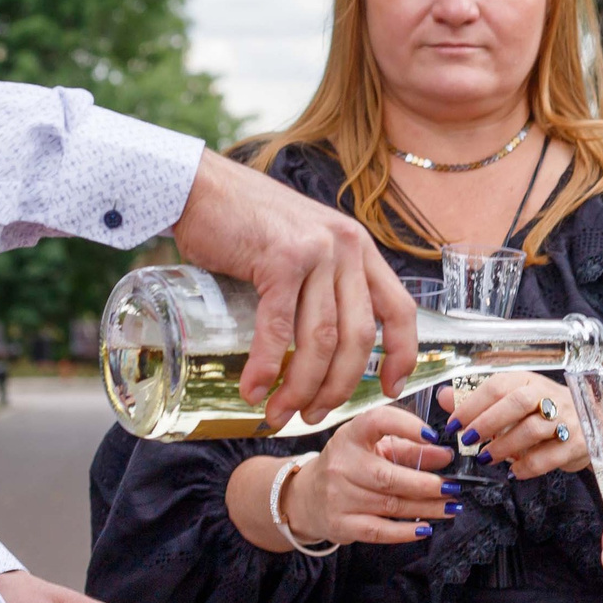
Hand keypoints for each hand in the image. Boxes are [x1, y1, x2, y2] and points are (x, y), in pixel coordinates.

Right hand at [169, 148, 418, 428]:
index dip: (401, 354)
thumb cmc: (245, 222)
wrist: (201, 186)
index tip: (390, 389)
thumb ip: (319, 283)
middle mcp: (347, 248)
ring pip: (322, 338)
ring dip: (302, 386)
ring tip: (280, 413)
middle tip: (312, 415)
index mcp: (358, 248)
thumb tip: (319, 346)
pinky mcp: (280, 259)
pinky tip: (256, 390)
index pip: (399, 308)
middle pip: (357, 336)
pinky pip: (279, 326)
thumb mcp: (302, 246)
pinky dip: (268, 365)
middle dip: (337, 387)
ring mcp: (315, 251)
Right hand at [272, 405, 459, 545]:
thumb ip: (411, 449)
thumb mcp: (375, 448)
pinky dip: (406, 532)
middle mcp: (340, 464)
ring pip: (390, 505)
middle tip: (454, 487)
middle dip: (426, 484)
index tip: (433, 435)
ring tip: (450, 507)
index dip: (407, 426)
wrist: (306, 497)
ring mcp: (337, 497)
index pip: (377, 422)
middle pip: (389, 476)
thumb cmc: (349, 466)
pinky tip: (426, 529)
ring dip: (426, 508)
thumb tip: (446, 455)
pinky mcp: (341, 525)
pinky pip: (379, 531)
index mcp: (350, 436)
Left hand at [444, 372, 587, 479]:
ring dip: (504, 446)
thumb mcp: (512, 401)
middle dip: (487, 422)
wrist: (596, 424)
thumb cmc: (546, 412)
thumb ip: (477, 401)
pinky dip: (527, 466)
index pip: (498, 385)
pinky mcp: (576, 443)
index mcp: (529, 381)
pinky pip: (549, 456)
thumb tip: (444, 396)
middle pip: (517, 402)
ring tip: (486, 458)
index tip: (454, 424)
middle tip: (467, 440)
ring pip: (532, 429)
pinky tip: (513, 472)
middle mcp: (549, 396)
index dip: (472, 404)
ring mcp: (566, 419)